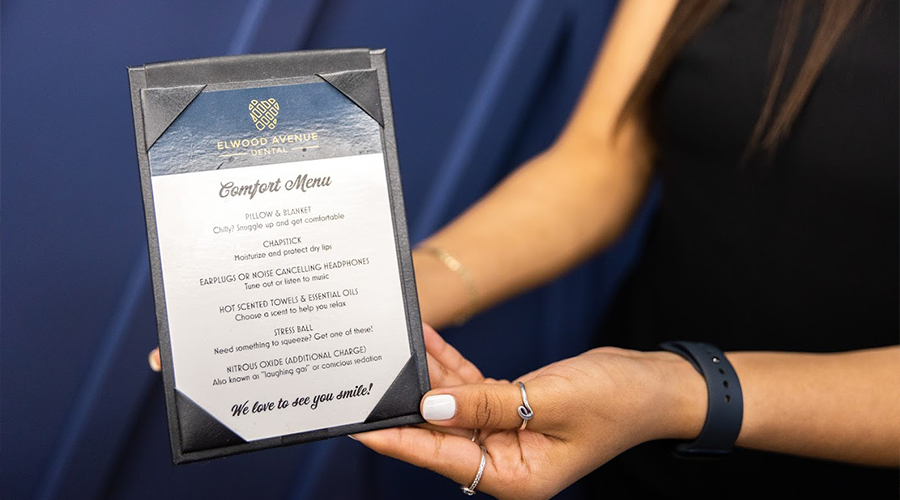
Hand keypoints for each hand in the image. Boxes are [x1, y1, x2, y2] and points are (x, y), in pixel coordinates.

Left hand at [354, 325, 705, 499]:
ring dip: (427, 375)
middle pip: (440, 432)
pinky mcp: (511, 410)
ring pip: (452, 406)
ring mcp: (507, 437)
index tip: (357, 425)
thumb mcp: (549, 399)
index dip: (397, 438)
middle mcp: (505, 462)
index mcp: (515, 477)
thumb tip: (429, 405)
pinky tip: (427, 341)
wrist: (655, 385)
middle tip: (364, 377)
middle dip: (406, 401)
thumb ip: (485, 404)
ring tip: (393, 345)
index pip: (441, 456)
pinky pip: (470, 388)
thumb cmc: (617, 399)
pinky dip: (451, 366)